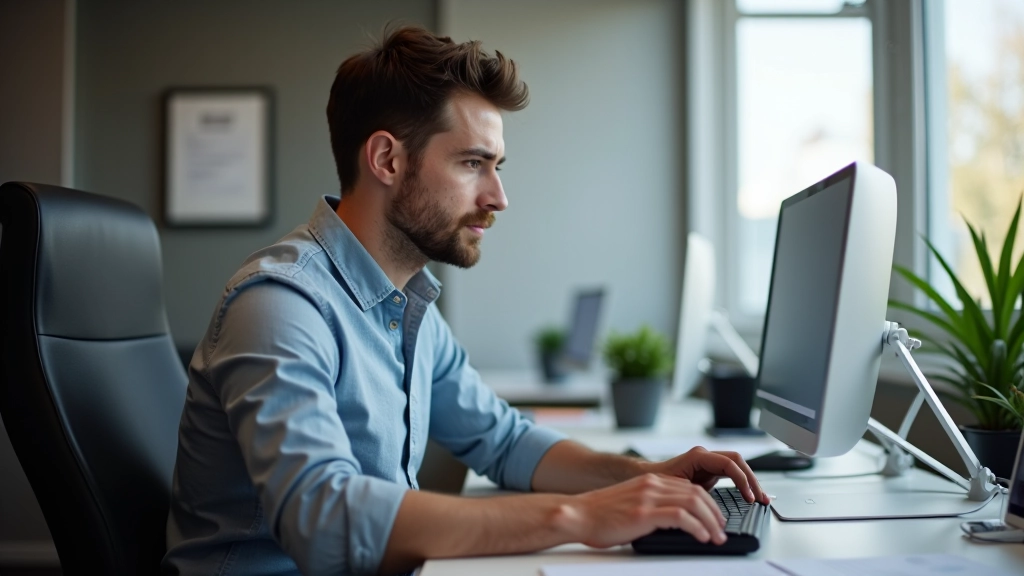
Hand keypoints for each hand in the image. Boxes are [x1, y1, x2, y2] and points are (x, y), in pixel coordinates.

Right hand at [558, 473, 728, 547]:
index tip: (715, 519)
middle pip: (697, 493)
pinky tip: (702, 537)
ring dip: (711, 522)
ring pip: (694, 503)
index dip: (708, 504)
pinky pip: (681, 517)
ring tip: (717, 537)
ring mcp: (648, 497)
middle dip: (715, 512)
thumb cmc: (599, 515)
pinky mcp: (644, 513)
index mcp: (650, 481)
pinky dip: (698, 527)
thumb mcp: (631, 503)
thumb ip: (652, 505)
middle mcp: (652, 484)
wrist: (576, 515)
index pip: (690, 487)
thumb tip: (675, 521)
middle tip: (722, 529)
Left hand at [646, 446, 768, 504]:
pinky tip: (750, 495)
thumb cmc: (656, 482)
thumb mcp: (675, 488)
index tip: (749, 497)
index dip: (742, 480)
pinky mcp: (709, 471)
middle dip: (752, 479)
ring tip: (762, 499)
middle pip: (738, 461)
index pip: (729, 463)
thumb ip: (693, 494)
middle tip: (761, 499)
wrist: (645, 478)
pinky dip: (742, 483)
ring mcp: (708, 462)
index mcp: (698, 456)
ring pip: (737, 466)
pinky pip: (731, 473)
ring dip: (751, 481)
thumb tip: (709, 509)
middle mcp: (705, 456)